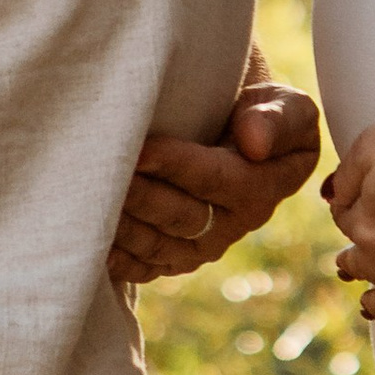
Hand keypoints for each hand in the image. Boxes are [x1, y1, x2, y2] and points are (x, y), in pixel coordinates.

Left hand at [108, 57, 322, 286]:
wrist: (244, 140)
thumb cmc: (262, 113)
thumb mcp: (286, 106)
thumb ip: (277, 119)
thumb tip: (254, 144)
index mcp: (263, 187)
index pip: (214, 177)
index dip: (176, 164)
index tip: (140, 148)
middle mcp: (234, 225)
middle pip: (180, 216)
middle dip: (139, 195)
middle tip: (100, 171)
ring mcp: (204, 246)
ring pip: (158, 246)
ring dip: (122, 227)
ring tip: (88, 200)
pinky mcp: (177, 258)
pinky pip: (146, 268)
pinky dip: (118, 260)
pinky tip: (92, 242)